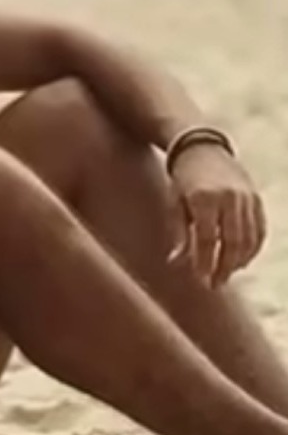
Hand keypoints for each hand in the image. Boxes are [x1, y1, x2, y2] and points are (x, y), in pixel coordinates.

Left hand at [169, 144, 265, 286]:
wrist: (202, 150)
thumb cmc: (182, 180)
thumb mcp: (174, 203)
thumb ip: (179, 233)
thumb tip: (176, 263)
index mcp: (203, 198)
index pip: (207, 238)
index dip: (205, 262)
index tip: (201, 280)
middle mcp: (228, 198)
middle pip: (232, 242)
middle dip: (224, 267)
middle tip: (215, 284)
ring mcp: (246, 198)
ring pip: (249, 238)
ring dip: (239, 261)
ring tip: (226, 274)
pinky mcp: (256, 199)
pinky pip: (260, 230)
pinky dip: (253, 249)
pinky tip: (241, 260)